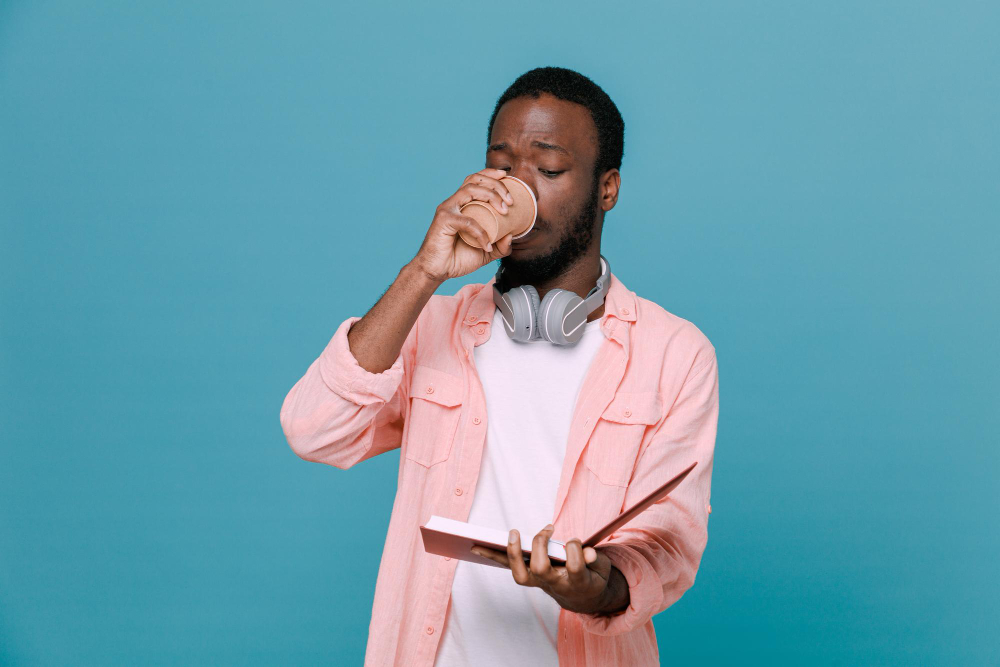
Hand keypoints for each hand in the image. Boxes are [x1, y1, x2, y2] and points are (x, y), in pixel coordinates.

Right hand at [411, 167, 515, 282]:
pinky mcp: (443, 220)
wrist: (437, 272)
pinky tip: (487, 245)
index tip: (506, 176)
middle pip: (475, 180)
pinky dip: (481, 232)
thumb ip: (500, 247)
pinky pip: (467, 221)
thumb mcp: (486, 253)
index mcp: (462, 205)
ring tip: (504, 211)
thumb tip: (512, 236)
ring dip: (491, 196)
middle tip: (510, 201)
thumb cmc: (457, 259)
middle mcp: (454, 203)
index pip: (474, 180)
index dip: (490, 174)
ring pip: (470, 190)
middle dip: (496, 185)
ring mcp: (447, 209)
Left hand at [470, 523, 615, 614]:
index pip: (574, 566)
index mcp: (577, 582)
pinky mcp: (529, 577)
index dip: (574, 550)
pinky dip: (492, 556)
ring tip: (512, 533)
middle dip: (540, 546)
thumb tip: (587, 553)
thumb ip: (595, 560)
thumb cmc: (592, 577)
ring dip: (513, 553)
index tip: (576, 540)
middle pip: (541, 569)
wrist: (582, 598)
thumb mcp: (601, 569)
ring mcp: (539, 583)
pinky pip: (509, 568)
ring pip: (520, 574)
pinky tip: (476, 546)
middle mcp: (555, 584)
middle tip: (547, 529)